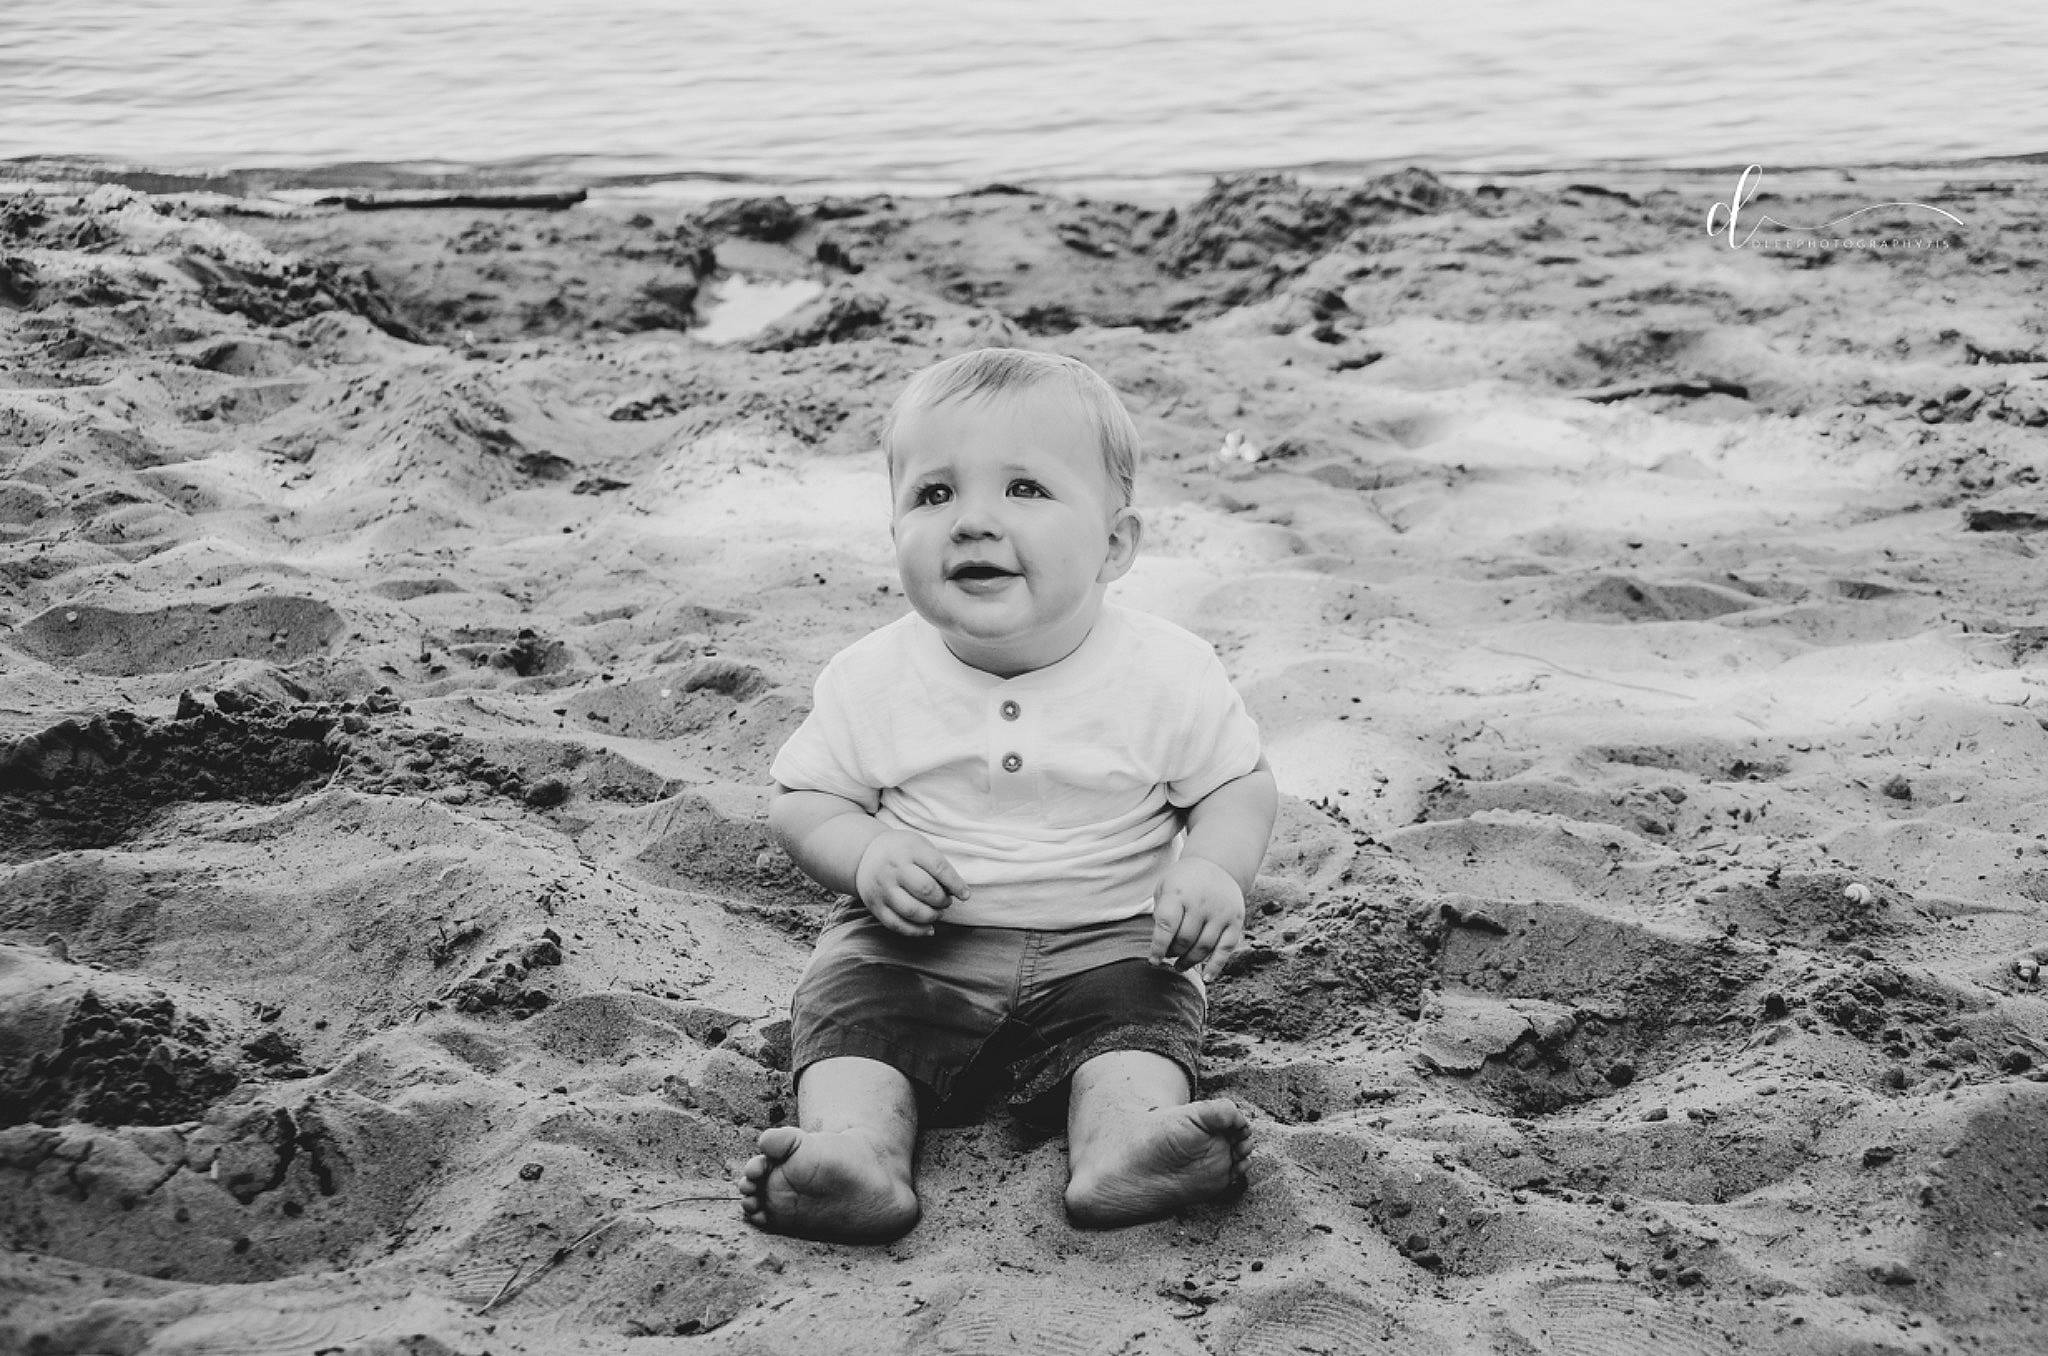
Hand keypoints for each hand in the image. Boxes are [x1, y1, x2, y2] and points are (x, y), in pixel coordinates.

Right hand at [855, 830, 969, 936]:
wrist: (865, 854)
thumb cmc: (902, 851)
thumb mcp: (920, 846)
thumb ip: (938, 866)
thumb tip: (957, 892)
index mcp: (910, 850)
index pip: (938, 867)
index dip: (956, 884)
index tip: (965, 895)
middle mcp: (894, 869)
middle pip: (926, 890)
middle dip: (943, 901)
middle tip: (946, 901)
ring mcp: (883, 889)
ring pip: (912, 911)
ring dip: (932, 916)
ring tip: (937, 913)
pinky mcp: (875, 906)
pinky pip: (897, 925)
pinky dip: (917, 931)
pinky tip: (929, 929)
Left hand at [1149, 856, 1244, 980]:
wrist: (1216, 864)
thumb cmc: (1183, 882)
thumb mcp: (1164, 888)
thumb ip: (1160, 915)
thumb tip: (1160, 949)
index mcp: (1179, 894)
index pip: (1167, 926)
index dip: (1158, 948)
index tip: (1153, 961)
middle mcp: (1201, 903)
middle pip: (1185, 939)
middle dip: (1173, 953)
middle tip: (1168, 956)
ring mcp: (1221, 912)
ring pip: (1204, 947)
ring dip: (1190, 961)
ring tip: (1180, 966)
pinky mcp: (1236, 920)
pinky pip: (1226, 949)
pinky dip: (1216, 966)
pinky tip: (1206, 977)